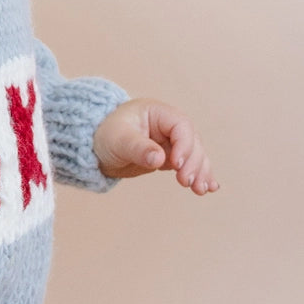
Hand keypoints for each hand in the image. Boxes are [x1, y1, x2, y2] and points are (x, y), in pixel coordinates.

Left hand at [92, 97, 219, 194]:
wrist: (94, 146)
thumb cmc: (104, 135)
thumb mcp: (119, 140)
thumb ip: (139, 148)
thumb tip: (160, 159)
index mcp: (157, 113)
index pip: (181, 126)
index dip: (184, 145)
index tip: (175, 164)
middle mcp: (168, 126)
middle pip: (193, 142)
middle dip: (194, 163)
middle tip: (187, 183)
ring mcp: (171, 142)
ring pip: (195, 155)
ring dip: (200, 172)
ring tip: (201, 190)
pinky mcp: (170, 157)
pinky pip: (190, 165)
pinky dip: (200, 175)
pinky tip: (209, 187)